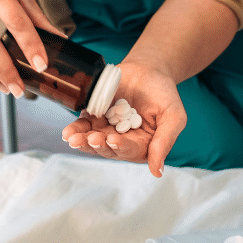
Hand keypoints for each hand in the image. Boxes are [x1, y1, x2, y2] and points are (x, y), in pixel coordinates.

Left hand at [61, 60, 186, 177]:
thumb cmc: (164, 93)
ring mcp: (107, 129)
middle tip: (92, 138)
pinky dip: (76, 128)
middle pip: (108, 149)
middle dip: (98, 145)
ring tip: (73, 138)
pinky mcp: (95, 116)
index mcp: (143, 144)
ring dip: (83, 141)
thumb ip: (164, 142)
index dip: (121, 146)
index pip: (130, 150)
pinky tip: (68, 132)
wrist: (149, 69)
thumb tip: (157, 173)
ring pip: (93, 140)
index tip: (114, 139)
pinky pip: (84, 125)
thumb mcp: (173, 116)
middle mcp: (123, 140)